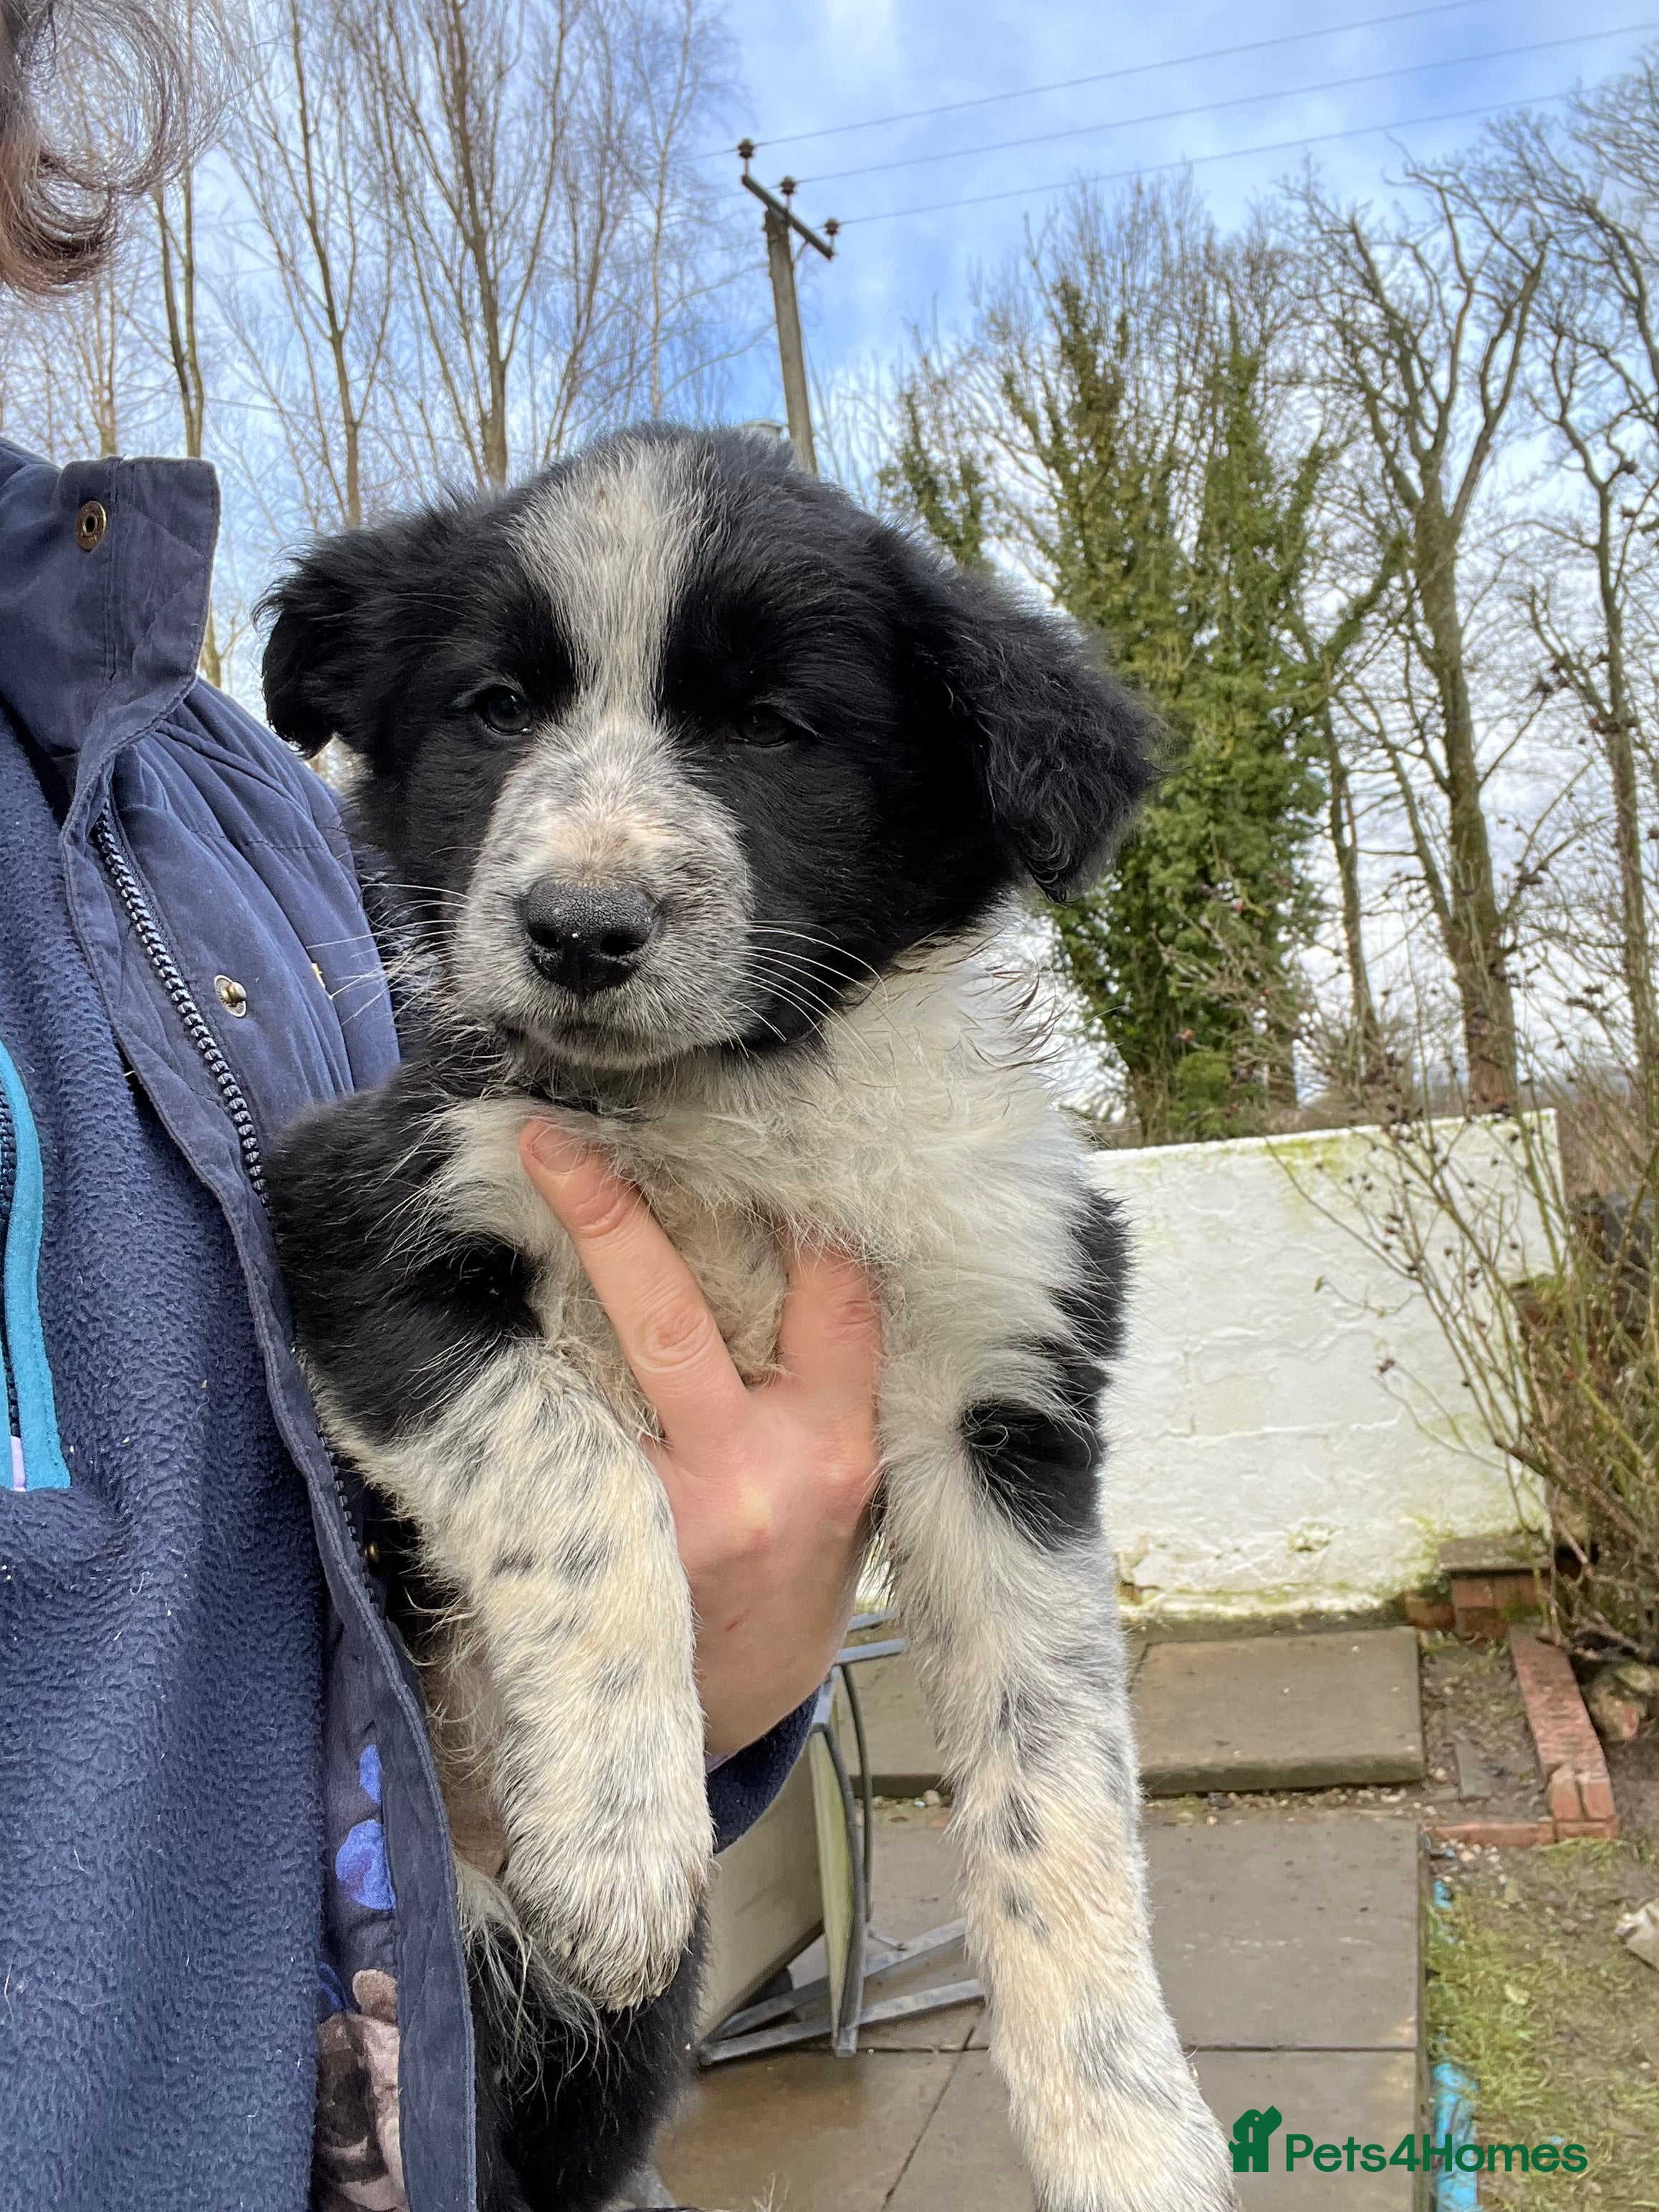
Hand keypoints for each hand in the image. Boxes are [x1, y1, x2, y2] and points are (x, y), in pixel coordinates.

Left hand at [520, 1123, 883, 1758]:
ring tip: (508, 1187)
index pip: (836, 1297)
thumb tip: (800, 1231)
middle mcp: (758, 1471)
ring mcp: (669, 1509)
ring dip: (552, 1273)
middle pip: (674, 1317)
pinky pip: (560, 1428)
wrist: (738, 1704)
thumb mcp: (850, 1481)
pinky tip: (492, 1296)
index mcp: (838, 1445)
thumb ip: (830, 1378)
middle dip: (612, 1220)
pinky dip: (529, 1360)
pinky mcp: (603, 1541)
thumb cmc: (798, 1568)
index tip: (755, 1123)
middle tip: (552, 1137)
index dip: (799, 1204)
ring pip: (597, 1368)